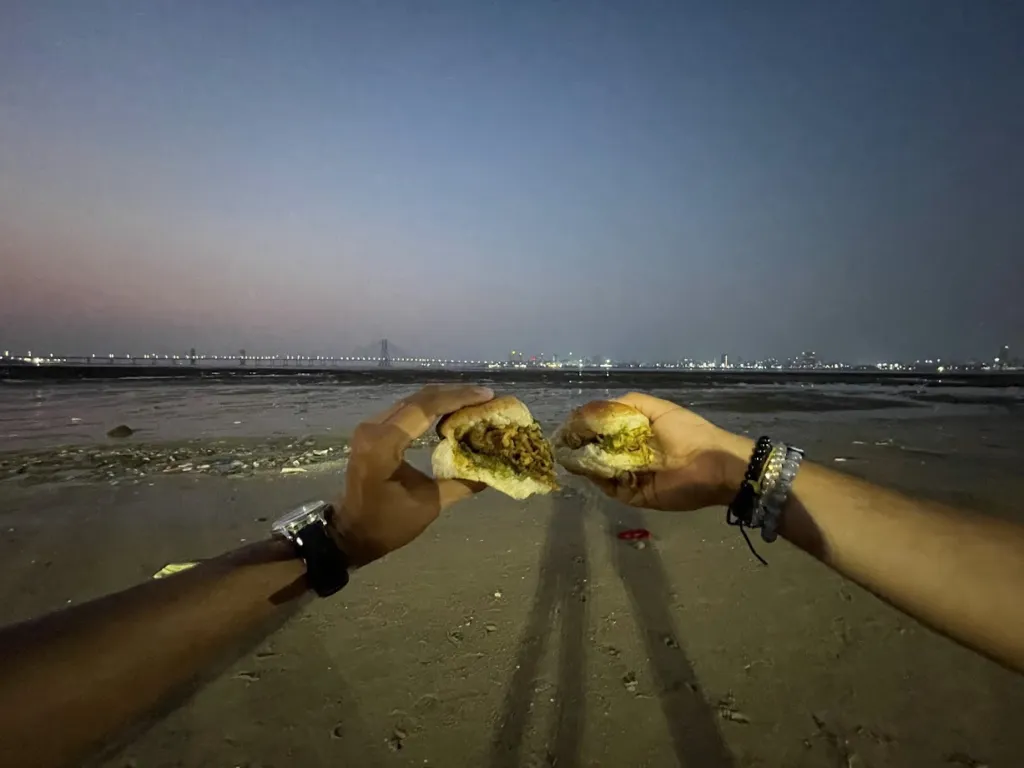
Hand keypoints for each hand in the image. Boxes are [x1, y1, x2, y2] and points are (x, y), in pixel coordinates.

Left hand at [331, 384, 494, 565]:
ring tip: (474, 401)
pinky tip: (450, 412)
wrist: (352, 532)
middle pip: (419, 399)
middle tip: (485, 396)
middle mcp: (373, 427)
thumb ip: (462, 482)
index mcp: (383, 444)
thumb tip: (493, 468)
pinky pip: (405, 410)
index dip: (458, 398)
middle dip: (454, 394)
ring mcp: (370, 427)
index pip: (425, 408)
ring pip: (412, 401)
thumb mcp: (430, 504)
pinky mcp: (372, 431)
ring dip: (443, 399)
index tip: (487, 395)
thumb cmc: (388, 523)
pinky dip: (430, 408)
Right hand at [580, 392, 750, 510]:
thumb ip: (628, 404)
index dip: (586, 426)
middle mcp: (631, 455)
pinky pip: (612, 488)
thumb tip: (592, 409)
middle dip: (582, 446)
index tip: (570, 425)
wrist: (714, 465)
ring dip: (587, 463)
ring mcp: (633, 477)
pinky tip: (590, 467)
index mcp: (637, 434)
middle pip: (599, 452)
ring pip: (602, 471)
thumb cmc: (688, 433)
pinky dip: (600, 480)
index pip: (604, 430)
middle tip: (564, 442)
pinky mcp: (636, 496)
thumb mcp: (658, 409)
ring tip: (572, 454)